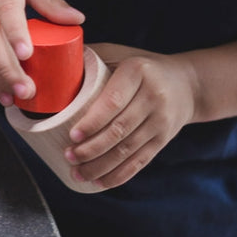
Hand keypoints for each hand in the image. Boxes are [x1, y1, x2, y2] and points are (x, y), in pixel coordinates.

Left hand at [66, 44, 199, 188]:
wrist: (187, 84)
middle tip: (69, 156)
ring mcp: (161, 121)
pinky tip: (99, 183)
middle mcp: (154, 97)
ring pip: (129, 150)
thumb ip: (88, 57)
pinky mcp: (163, 139)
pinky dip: (119, 175)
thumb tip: (49, 62)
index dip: (93, 121)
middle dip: (92, 149)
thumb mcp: (118, 53)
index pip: (114, 101)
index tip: (73, 136)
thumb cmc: (139, 65)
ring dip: (101, 166)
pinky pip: (140, 161)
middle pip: (120, 129)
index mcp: (138, 72)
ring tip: (77, 173)